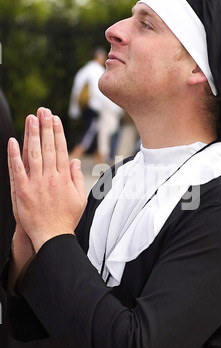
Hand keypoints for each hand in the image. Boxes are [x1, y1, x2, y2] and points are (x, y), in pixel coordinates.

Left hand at [7, 107, 86, 252]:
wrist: (52, 236)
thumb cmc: (66, 219)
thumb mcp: (80, 199)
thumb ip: (77, 178)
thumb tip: (76, 162)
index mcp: (65, 178)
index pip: (61, 150)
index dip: (58, 133)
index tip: (55, 119)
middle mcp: (51, 177)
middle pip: (49, 147)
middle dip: (45, 127)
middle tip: (43, 110)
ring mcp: (36, 183)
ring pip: (34, 154)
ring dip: (33, 135)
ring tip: (31, 118)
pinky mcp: (23, 191)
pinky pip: (17, 169)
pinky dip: (14, 155)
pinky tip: (13, 141)